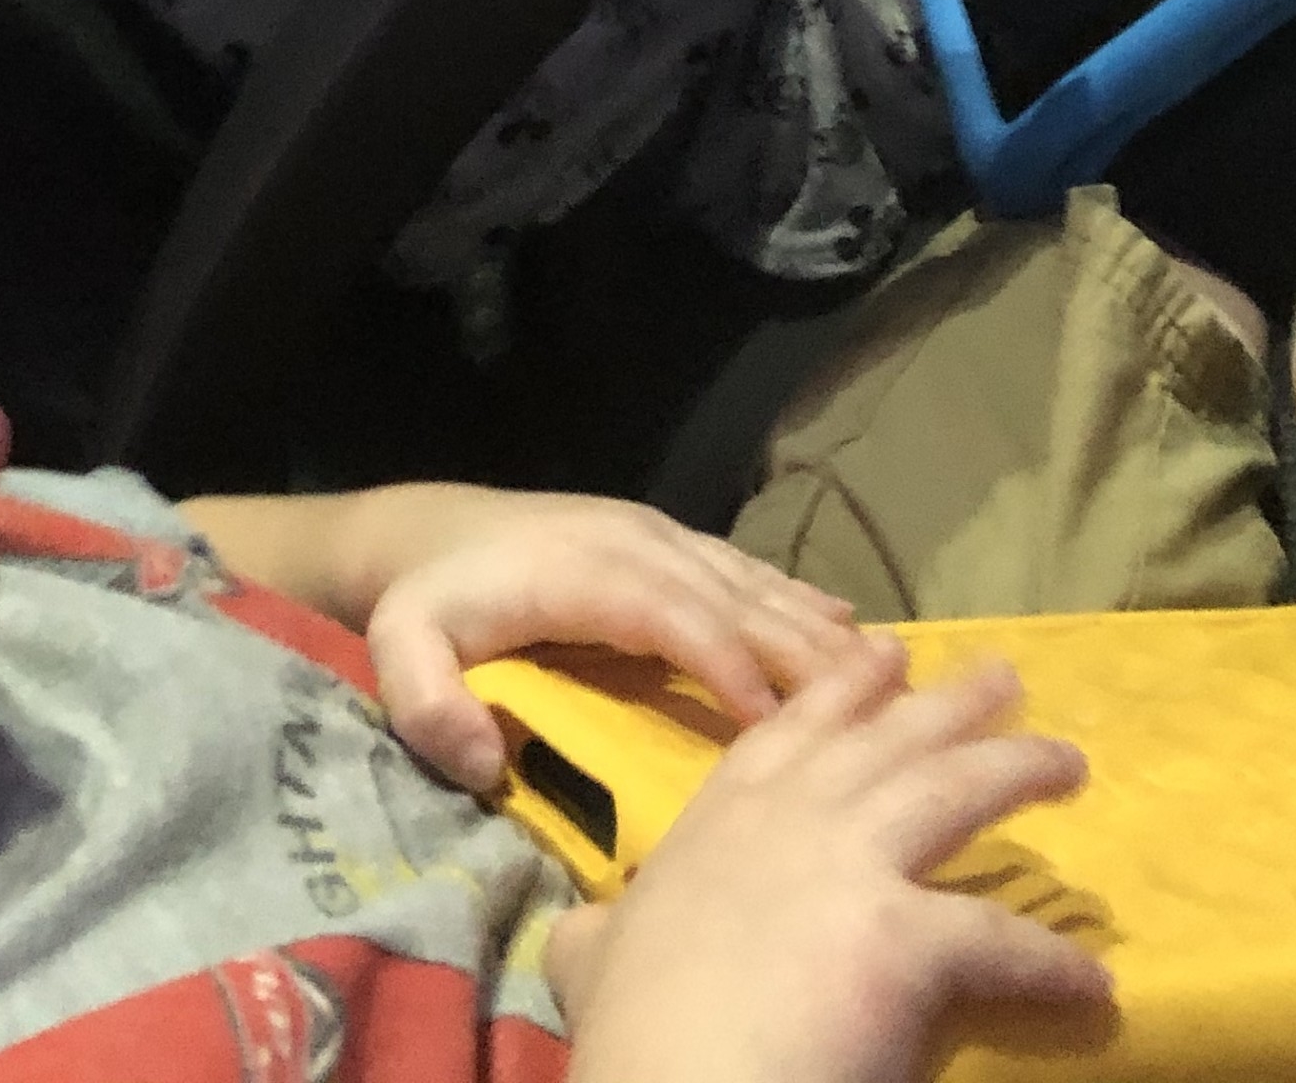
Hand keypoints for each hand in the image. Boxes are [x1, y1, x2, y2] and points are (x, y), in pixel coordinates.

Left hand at [360, 488, 859, 788]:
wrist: (425, 532)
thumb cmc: (424, 600)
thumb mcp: (401, 646)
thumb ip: (426, 701)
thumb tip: (481, 763)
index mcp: (589, 572)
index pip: (678, 616)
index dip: (731, 664)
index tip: (782, 728)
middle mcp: (638, 543)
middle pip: (736, 597)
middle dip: (807, 651)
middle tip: (886, 709)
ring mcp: (657, 537)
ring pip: (754, 582)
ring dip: (820, 628)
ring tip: (893, 676)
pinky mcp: (666, 544)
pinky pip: (745, 571)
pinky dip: (801, 599)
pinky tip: (853, 628)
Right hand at [552, 638, 1110, 1082]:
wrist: (674, 1081)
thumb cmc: (635, 1029)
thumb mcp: (594, 956)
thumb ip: (604, 929)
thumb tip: (584, 933)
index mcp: (722, 815)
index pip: (796, 728)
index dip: (847, 687)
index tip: (890, 652)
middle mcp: (793, 815)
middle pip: (890, 737)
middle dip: (953, 703)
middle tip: (1006, 675)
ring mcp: (852, 864)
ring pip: (954, 793)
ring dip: (1019, 771)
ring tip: (1071, 761)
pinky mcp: (906, 936)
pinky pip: (998, 939)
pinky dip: (1049, 958)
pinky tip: (1092, 974)